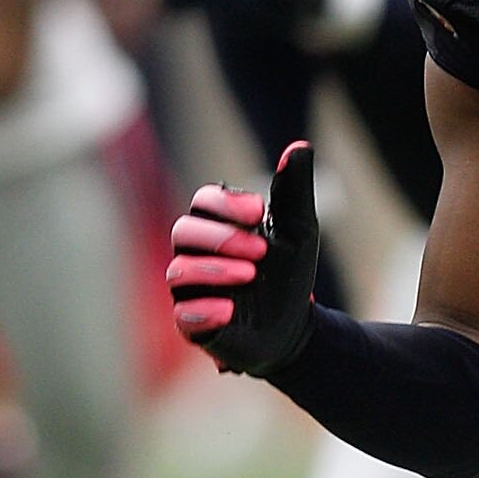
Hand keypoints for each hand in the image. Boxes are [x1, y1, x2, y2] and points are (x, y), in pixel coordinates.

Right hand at [168, 140, 319, 373]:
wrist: (297, 330)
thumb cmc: (288, 275)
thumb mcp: (298, 231)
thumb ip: (294, 191)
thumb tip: (299, 147)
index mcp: (218, 227)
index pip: (203, 202)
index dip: (225, 203)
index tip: (258, 211)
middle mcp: (197, 255)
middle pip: (184, 231)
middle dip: (221, 237)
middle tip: (261, 250)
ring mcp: (192, 290)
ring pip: (178, 271)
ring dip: (214, 270)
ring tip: (250, 275)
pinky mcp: (195, 325)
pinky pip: (183, 316)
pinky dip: (205, 310)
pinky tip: (230, 311)